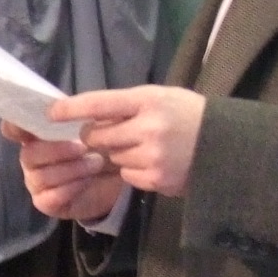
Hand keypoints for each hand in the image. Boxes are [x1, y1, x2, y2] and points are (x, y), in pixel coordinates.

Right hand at [4, 118, 128, 222]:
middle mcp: (31, 158)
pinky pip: (50, 197)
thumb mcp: (95, 124)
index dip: (15, 127)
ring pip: (41, 177)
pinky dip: (71, 188)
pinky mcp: (46, 202)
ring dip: (72, 169)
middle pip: (28, 155)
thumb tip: (67, 106)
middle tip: (83, 147)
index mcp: (37, 134)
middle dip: (57, 150)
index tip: (26, 128)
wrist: (118, 176)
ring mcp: (36, 182)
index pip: (14, 129)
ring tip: (96, 163)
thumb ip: (77, 114)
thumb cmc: (101, 145)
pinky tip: (87, 181)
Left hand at [47, 85, 205, 196]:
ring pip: (113, 157)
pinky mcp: (157, 179)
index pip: (101, 102)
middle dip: (99, 136)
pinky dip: (135, 170)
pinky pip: (128, 175)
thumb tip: (90, 116)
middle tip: (117, 133)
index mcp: (149, 100)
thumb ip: (129, 105)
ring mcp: (153, 155)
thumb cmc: (189, 115)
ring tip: (149, 146)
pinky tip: (156, 162)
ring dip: (121, 154)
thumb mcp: (162, 97)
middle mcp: (149, 127)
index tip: (52, 112)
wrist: (226, 145)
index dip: (73, 108)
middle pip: (99, 136)